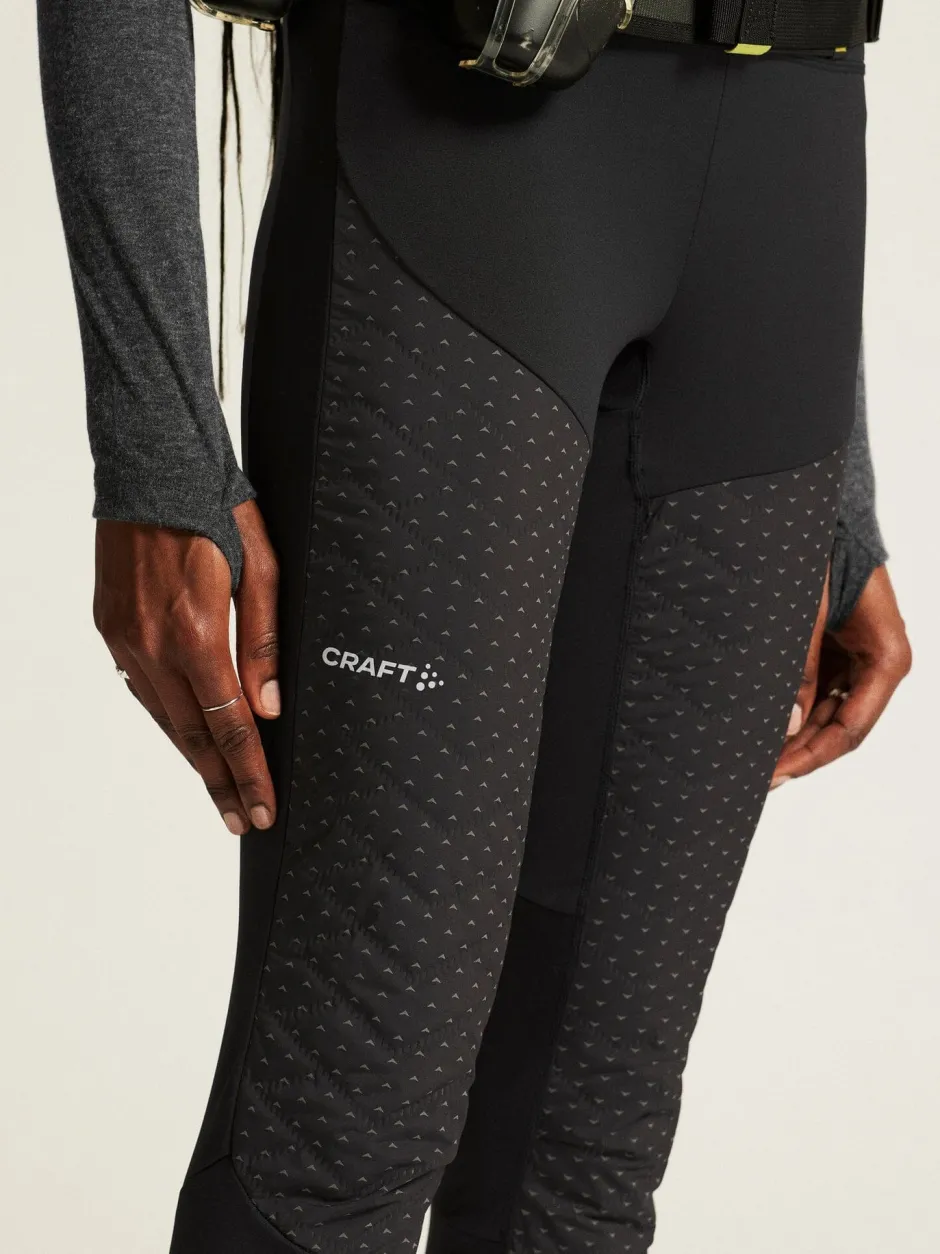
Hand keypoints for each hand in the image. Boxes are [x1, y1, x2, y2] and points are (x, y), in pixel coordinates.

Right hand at [94, 501, 280, 833]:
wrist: (150, 466)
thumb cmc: (216, 509)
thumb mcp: (263, 570)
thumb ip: (267, 644)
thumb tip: (269, 708)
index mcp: (198, 632)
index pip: (230, 725)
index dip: (249, 773)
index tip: (264, 810)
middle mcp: (153, 644)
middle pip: (193, 735)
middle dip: (222, 784)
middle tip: (243, 820)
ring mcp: (125, 638)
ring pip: (163, 717)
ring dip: (193, 758)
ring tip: (220, 792)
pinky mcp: (110, 627)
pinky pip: (141, 688)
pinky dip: (168, 718)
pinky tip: (186, 734)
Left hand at [771, 564, 910, 788]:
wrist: (823, 512)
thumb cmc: (822, 551)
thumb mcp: (805, 612)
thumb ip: (798, 668)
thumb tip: (785, 725)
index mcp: (885, 658)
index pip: (850, 729)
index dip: (811, 757)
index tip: (774, 775)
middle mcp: (876, 663)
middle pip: (836, 727)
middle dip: (796, 752)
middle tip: (752, 775)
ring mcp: (855, 657)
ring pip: (823, 713)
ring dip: (789, 734)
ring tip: (749, 755)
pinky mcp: (833, 648)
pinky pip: (813, 690)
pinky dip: (786, 707)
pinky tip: (756, 722)